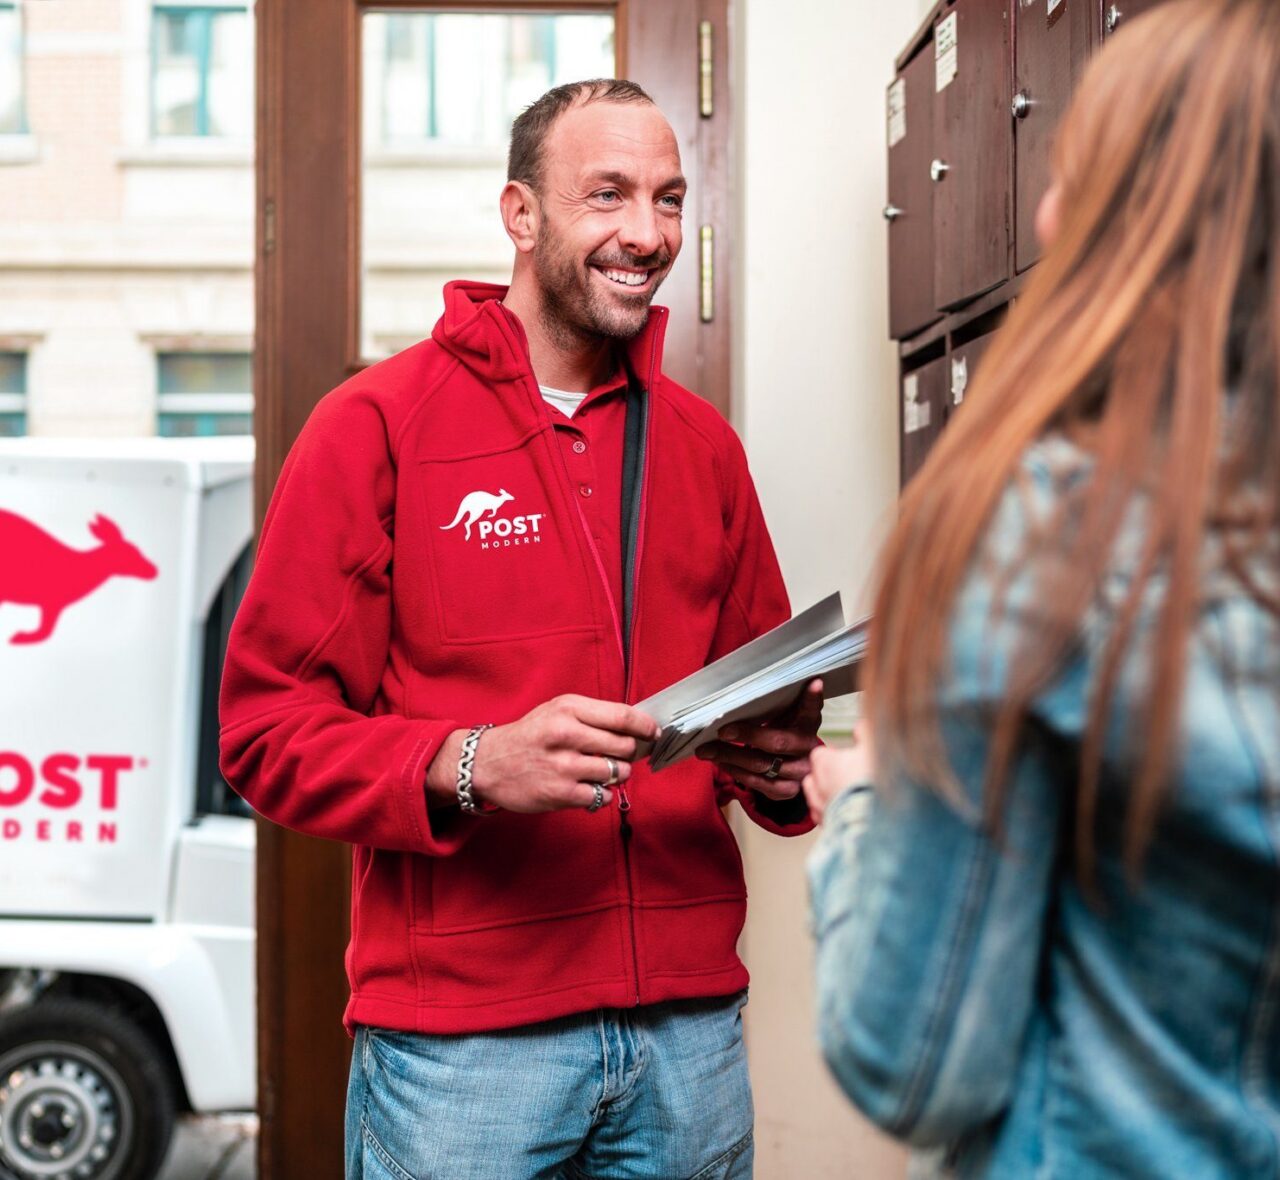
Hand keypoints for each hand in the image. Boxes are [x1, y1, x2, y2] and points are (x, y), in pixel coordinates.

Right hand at [428, 696, 659, 813]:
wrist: (487, 763)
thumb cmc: (529, 735)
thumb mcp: (556, 711)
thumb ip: (593, 715)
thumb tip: (636, 727)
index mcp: (569, 709)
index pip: (622, 716)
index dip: (644, 726)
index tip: (653, 732)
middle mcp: (567, 735)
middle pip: (625, 746)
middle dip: (629, 753)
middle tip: (621, 754)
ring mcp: (564, 766)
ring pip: (618, 772)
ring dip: (617, 774)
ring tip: (601, 771)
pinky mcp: (561, 794)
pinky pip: (603, 796)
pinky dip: (601, 793)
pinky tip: (587, 786)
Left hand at [695, 679, 823, 800]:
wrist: (795, 765)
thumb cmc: (785, 731)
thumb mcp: (789, 713)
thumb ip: (790, 699)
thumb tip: (805, 679)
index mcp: (809, 726)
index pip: (809, 710)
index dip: (809, 698)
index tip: (809, 683)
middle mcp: (809, 751)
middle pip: (776, 743)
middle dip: (746, 735)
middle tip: (720, 731)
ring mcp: (798, 774)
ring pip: (761, 766)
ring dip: (729, 757)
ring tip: (706, 750)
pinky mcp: (786, 792)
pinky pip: (757, 784)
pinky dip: (735, 772)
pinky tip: (720, 762)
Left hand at [802, 720, 874, 824]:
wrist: (876, 823)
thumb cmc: (874, 782)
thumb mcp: (875, 747)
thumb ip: (866, 733)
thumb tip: (860, 727)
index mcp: (825, 764)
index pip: (820, 755)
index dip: (834, 756)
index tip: (848, 757)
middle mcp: (817, 788)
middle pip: (816, 777)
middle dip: (829, 777)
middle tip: (851, 776)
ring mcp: (822, 811)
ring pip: (819, 801)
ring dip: (832, 797)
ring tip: (853, 797)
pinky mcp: (830, 831)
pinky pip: (828, 821)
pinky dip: (837, 817)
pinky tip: (854, 815)